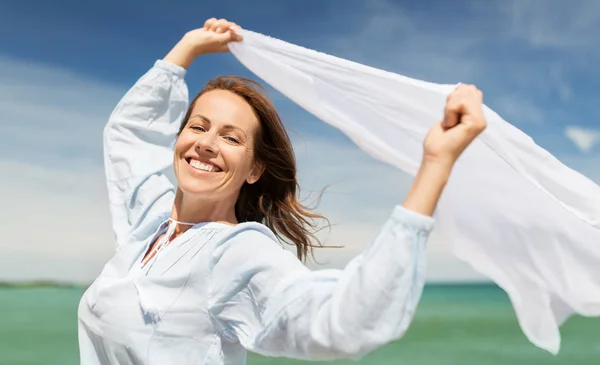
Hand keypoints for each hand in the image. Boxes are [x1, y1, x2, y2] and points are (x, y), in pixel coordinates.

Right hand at [164, 18, 242, 68]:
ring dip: (215, 25)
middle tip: (217, 30)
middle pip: (230, 25)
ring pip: (221, 22)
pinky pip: (214, 20)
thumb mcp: (219, 40)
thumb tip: (241, 37)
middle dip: (223, 25)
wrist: (191, 42)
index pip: (237, 33)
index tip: (231, 29)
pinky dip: (209, 23)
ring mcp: (217, 32)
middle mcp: (224, 38)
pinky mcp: (211, 28)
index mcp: (228, 43)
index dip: (235, 29)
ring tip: (210, 31)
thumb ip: (230, 36)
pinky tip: (206, 29)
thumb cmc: (205, 43)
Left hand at [402, 85, 485, 215]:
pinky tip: (449, 125)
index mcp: (476, 116)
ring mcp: (480, 121)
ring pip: (463, 96)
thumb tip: (464, 86)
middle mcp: (481, 118)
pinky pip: (461, 104)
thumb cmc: (439, 140)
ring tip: (449, 124)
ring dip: (449, 108)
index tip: (449, 115)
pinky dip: (449, 112)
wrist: (436, 156)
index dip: (455, 98)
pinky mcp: (475, 123)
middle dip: (452, 101)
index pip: (470, 90)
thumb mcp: (449, 115)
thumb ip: (459, 102)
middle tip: (448, 120)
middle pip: (468, 89)